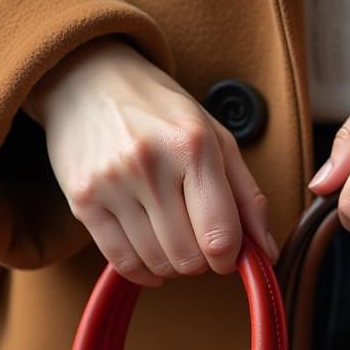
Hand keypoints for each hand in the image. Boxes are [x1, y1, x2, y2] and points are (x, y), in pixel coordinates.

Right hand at [25, 37, 276, 284]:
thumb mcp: (216, 139)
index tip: (227, 251)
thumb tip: (267, 253)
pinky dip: (143, 270)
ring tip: (171, 237)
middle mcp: (150, 163)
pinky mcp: (83, 200)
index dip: (229, 258)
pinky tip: (150, 253)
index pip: (219, 237)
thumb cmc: (161, 112)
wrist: (88, 78)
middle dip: (201, 260)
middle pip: (188, 259)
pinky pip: (122, 262)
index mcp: (193, 146)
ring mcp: (111, 183)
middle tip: (196, 238)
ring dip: (171, 264)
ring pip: (157, 264)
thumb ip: (248, 197)